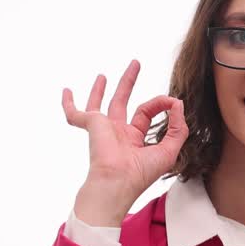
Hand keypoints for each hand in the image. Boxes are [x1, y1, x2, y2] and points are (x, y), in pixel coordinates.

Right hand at [62, 59, 188, 225]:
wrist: (117, 182)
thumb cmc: (141, 173)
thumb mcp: (169, 150)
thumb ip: (178, 127)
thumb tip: (177, 103)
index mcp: (134, 139)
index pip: (147, 113)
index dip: (160, 104)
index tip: (172, 100)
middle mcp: (118, 133)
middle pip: (123, 102)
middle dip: (129, 82)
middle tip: (135, 63)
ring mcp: (103, 129)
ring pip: (100, 103)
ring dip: (100, 89)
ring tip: (103, 75)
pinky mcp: (91, 125)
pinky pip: (74, 114)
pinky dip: (68, 103)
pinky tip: (66, 91)